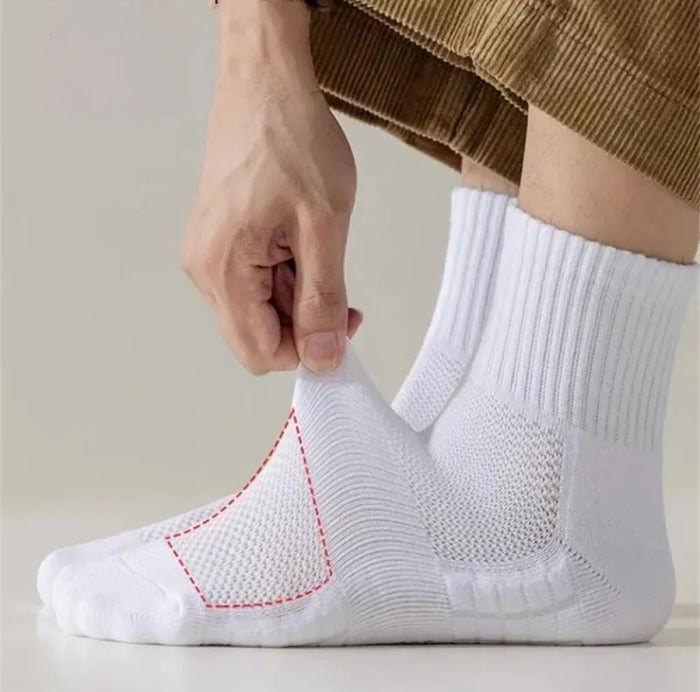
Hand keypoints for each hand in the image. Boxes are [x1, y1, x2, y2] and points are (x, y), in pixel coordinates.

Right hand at [181, 0, 360, 373]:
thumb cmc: (292, 141)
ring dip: (298, 295)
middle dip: (305, 320)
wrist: (266, 84)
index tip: (340, 322)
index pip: (261, 353)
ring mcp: (208, 254)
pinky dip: (287, 276)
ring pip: (259, 310)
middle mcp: (205, 269)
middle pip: (258, 334)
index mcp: (223, 271)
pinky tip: (302, 243)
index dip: (305, 349)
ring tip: (319, 248)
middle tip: (340, 286)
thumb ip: (323, 300)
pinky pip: (254, 283)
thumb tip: (322, 358)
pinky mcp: (219, 241)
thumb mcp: (324, 227)